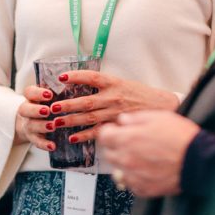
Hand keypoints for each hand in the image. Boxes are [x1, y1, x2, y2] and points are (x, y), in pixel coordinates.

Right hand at [14, 84, 55, 150]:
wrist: (29, 120)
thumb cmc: (44, 104)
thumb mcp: (47, 95)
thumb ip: (56, 90)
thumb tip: (73, 84)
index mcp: (30, 97)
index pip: (29, 92)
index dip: (38, 93)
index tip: (49, 94)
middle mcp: (27, 110)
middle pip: (25, 109)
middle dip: (36, 110)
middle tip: (47, 111)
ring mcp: (28, 124)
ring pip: (31, 125)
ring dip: (41, 126)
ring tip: (52, 126)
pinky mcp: (32, 137)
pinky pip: (36, 142)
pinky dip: (44, 144)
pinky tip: (53, 146)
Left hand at [45, 70, 179, 144]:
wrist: (161, 106)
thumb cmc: (141, 94)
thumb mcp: (124, 83)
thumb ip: (106, 85)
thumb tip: (84, 84)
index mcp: (115, 83)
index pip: (92, 77)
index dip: (76, 76)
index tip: (61, 77)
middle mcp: (113, 97)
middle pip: (86, 100)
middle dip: (68, 104)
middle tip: (52, 107)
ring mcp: (115, 113)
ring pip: (89, 117)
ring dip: (71, 120)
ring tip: (56, 122)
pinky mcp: (118, 126)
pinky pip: (98, 132)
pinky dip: (84, 135)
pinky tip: (72, 137)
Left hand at [98, 110, 199, 195]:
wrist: (197, 160)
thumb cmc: (180, 136)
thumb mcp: (158, 116)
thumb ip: (135, 118)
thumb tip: (123, 120)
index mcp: (128, 139)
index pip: (104, 136)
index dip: (110, 131)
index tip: (115, 131)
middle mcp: (127, 159)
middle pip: (108, 153)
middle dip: (115, 146)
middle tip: (129, 142)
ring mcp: (134, 176)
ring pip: (117, 170)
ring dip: (124, 162)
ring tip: (139, 156)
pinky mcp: (143, 189)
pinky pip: (131, 183)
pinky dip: (135, 177)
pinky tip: (146, 169)